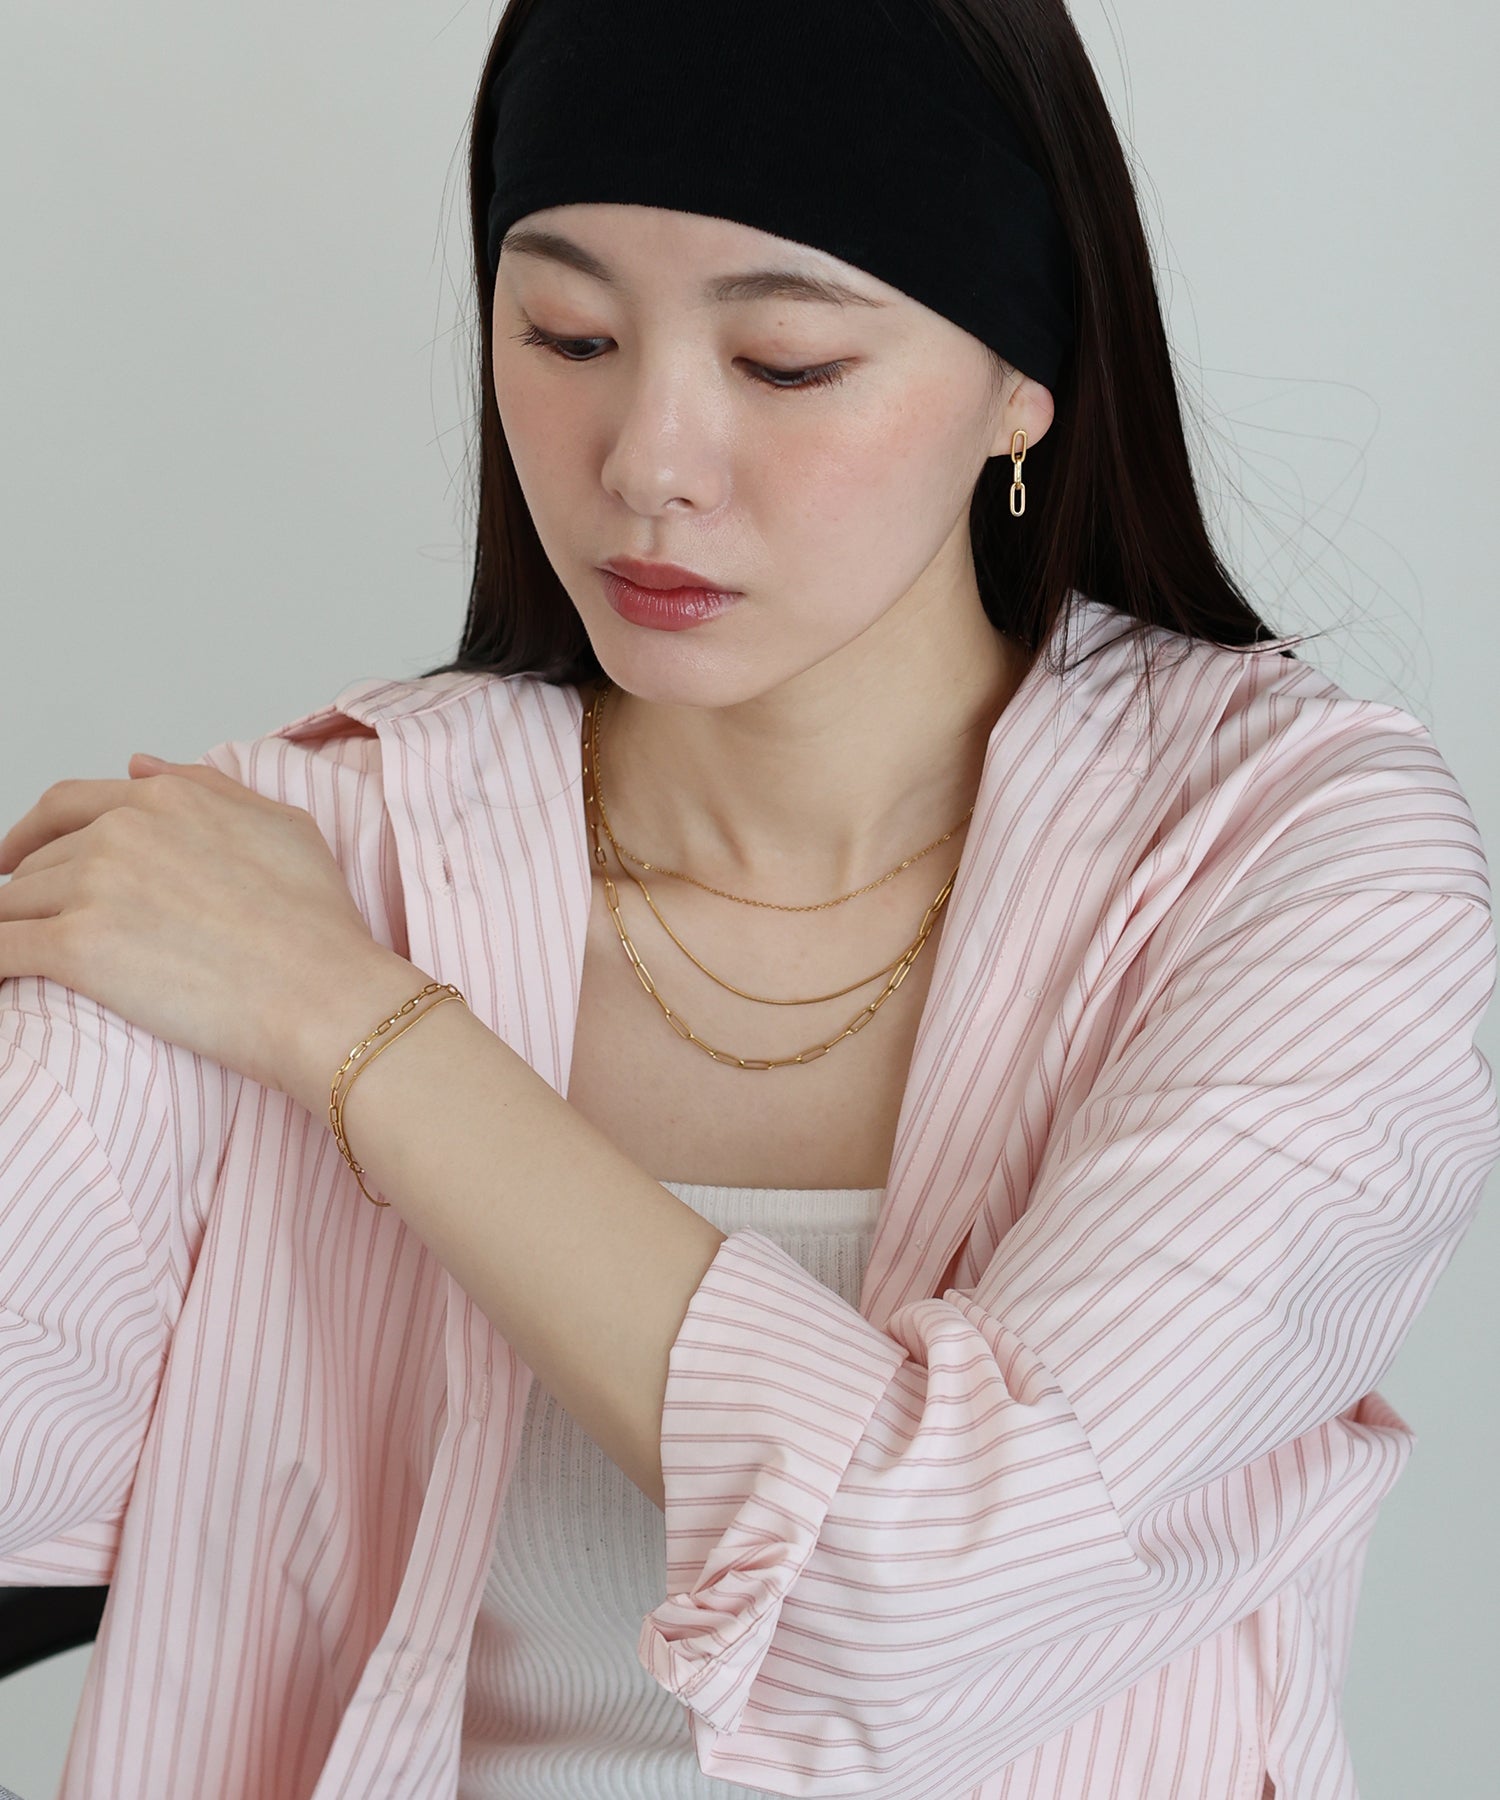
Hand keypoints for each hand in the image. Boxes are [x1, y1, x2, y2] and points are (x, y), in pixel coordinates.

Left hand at [0, 753, 392, 1097]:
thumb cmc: (318, 922)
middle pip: (37, 861)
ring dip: (13, 931)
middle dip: (31, 894)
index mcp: (163, 801)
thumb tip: (139, 767)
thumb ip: (207, 787)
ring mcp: (94, 887)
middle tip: (38, 927)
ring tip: (23, 961)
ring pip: (12, 906)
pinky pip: (1, 950)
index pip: (65, 806)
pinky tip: (1, 981)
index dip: (29, 835)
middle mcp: (121, 831)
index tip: (14, 859)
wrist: (322, 993)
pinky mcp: (76, 949)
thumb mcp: (283, 825)